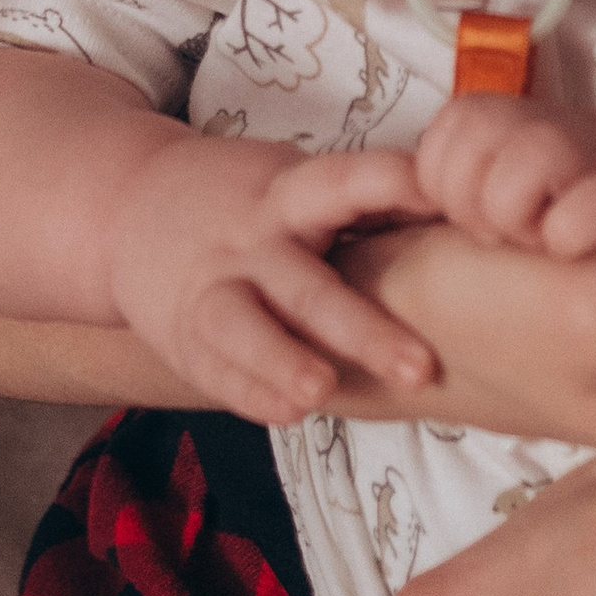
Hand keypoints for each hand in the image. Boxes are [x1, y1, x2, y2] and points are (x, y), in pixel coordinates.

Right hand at [104, 132, 440, 422]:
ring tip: (321, 389)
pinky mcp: (182, 335)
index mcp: (291, 192)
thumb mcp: (299, 183)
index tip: (442, 199)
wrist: (128, 207)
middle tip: (421, 368)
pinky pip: (215, 368)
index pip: (346, 182)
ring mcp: (212, 289)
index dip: (392, 185)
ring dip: (281, 359)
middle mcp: (252, 241)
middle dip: (362, 328)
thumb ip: (367, 201)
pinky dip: (250, 391)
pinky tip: (289, 412)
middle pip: (308, 285)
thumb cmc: (250, 201)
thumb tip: (467, 206)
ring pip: (244, 327)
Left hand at [415, 91, 595, 256]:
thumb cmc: (585, 227)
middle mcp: (559, 126)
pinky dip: (573, 240)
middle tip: (511, 236)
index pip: (447, 127)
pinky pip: (586, 210)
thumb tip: (407, 202)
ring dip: (521, 218)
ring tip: (544, 245)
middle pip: (475, 136)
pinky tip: (583, 256)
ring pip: (530, 157)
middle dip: (477, 204)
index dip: (447, 184)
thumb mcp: (514, 193)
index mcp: (516, 122)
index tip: (480, 221)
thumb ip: (462, 185)